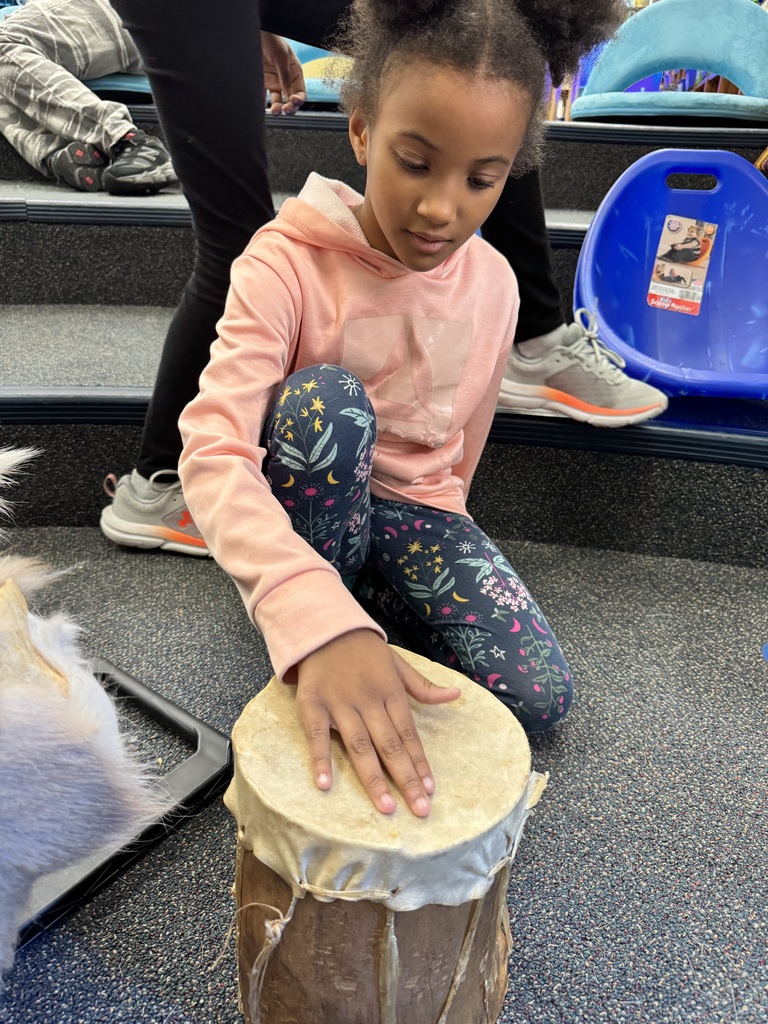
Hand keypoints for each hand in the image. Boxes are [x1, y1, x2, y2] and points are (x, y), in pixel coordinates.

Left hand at [261, 32, 305, 115]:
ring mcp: (274, 82)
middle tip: (285, 110)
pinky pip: (263, 97)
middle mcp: (286, 80)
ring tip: (274, 111)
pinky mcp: (262, 83)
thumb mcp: (281, 57)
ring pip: (278, 101)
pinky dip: (263, 103)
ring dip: (277, 108)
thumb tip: (288, 95)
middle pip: (290, 100)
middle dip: (289, 107)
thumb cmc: (272, 40)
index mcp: (295, 73)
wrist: (256, 32)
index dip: (298, 99)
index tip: (293, 100)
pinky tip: (263, 107)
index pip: (300, 92)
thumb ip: (285, 76)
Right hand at [296, 631, 461, 816]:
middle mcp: (368, 701)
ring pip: (359, 746)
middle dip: (406, 778)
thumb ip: (423, 686)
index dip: (420, 762)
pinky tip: (325, 785)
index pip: (409, 734)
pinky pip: (316, 736)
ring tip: (387, 806)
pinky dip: (320, 760)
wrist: (325, 628)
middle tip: (420, 809)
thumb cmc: (365, 652)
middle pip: (390, 745)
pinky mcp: (313, 705)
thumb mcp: (398, 663)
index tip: (431, 789)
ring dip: (373, 777)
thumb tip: (456, 694)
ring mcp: (340, 704)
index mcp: (390, 692)